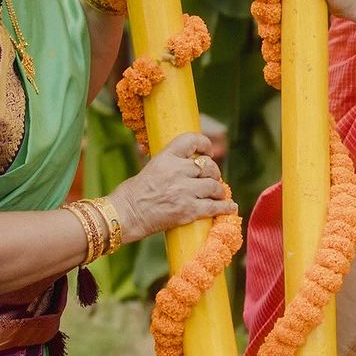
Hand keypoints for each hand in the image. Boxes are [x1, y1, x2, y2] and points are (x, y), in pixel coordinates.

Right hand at [109, 132, 236, 243]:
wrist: (125, 215)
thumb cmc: (133, 194)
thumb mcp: (151, 168)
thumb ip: (170, 165)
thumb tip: (190, 167)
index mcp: (166, 157)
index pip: (191, 140)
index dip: (204, 144)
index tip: (208, 151)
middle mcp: (177, 171)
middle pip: (208, 166)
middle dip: (213, 173)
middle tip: (212, 179)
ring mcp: (184, 191)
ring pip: (214, 186)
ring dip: (219, 190)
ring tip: (218, 194)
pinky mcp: (188, 210)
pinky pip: (215, 207)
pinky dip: (225, 207)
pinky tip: (230, 208)